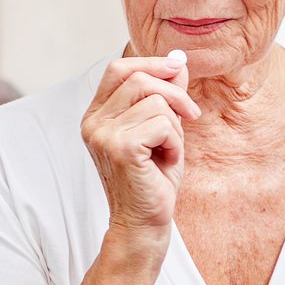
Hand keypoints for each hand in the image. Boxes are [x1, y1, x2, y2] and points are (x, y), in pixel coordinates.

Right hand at [80, 54, 198, 237]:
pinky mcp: (121, 148)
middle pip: (138, 78)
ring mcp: (103, 136)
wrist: (143, 222)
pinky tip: (166, 160)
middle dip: (174, 93)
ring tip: (169, 148)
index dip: (151, 63)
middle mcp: (93, 123)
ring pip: (155, 102)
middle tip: (191, 114)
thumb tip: (178, 61)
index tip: (177, 70)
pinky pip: (163, 124)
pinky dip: (175, 142)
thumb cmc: (152, 179)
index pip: (118, 68)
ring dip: (175, 125)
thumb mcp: (162, 129)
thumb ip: (165, 95)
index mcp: (96, 115)